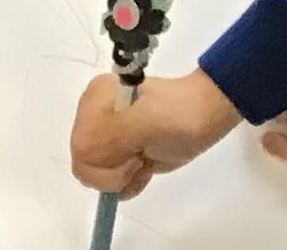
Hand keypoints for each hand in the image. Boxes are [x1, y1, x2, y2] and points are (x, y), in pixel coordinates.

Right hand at [71, 71, 241, 198]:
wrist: (205, 117)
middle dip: (117, 169)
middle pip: (86, 168)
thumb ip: (109, 135)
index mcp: (93, 100)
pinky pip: (113, 185)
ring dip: (126, 176)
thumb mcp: (145, 121)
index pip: (81, 149)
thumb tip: (83, 152)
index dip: (108, 159)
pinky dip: (131, 182)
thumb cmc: (177, 116)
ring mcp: (106, 137)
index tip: (134, 148)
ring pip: (99, 180)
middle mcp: (93, 118)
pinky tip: (146, 164)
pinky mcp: (120, 155)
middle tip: (141, 151)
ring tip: (145, 154)